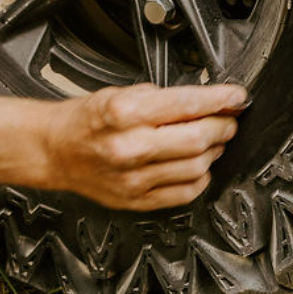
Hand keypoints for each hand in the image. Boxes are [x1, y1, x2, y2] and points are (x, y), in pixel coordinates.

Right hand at [38, 82, 244, 209]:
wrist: (54, 149)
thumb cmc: (84, 119)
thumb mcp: (118, 92)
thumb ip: (159, 97)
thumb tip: (200, 102)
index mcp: (123, 113)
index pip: (186, 104)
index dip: (220, 99)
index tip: (237, 97)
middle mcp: (129, 147)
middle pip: (197, 139)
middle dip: (222, 126)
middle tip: (229, 119)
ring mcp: (133, 179)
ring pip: (196, 167)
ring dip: (213, 151)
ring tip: (213, 140)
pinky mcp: (136, 201)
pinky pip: (183, 194)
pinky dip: (200, 178)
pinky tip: (199, 166)